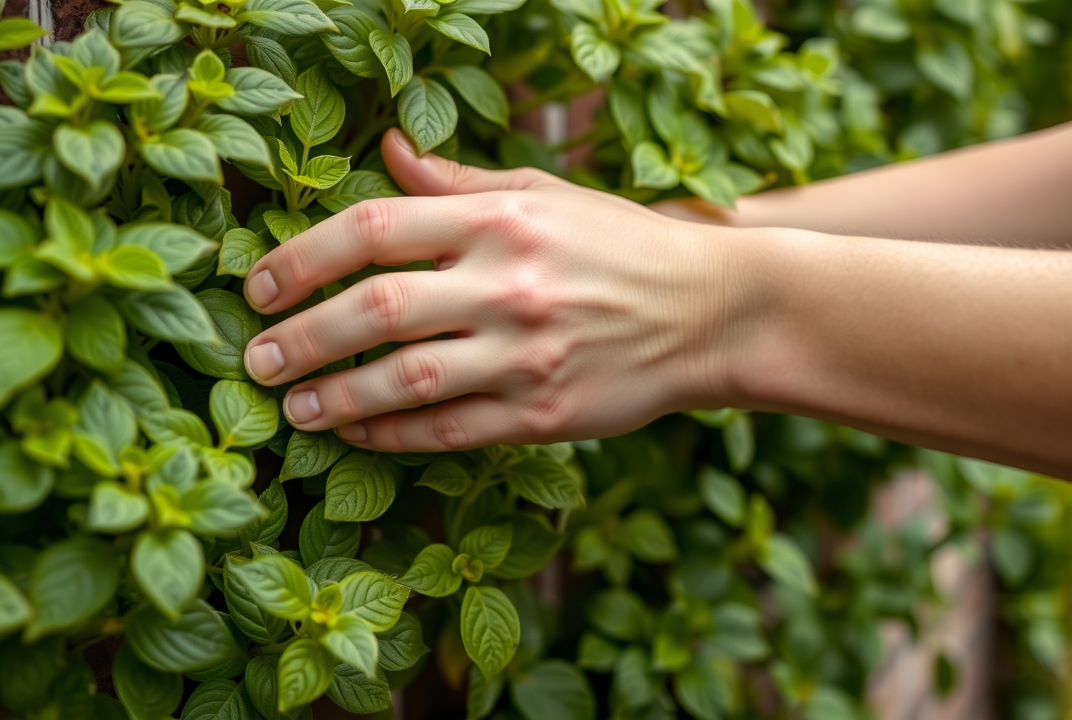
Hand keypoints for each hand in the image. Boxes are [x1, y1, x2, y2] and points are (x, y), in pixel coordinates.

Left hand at [242, 129, 743, 451]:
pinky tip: (359, 435)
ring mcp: (527, 354)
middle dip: (301, 338)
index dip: (302, 258)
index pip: (374, 229)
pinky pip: (451, 431)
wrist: (711, 310)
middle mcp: (509, 284)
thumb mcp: (546, 195)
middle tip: (256, 359)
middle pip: (374, 311)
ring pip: (406, 381)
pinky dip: (394, 436)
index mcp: (502, 220)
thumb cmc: (622, 244)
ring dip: (337, 398)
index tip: (259, 286)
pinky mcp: (545, 413)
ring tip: (293, 407)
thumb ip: (461, 182)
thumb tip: (388, 153)